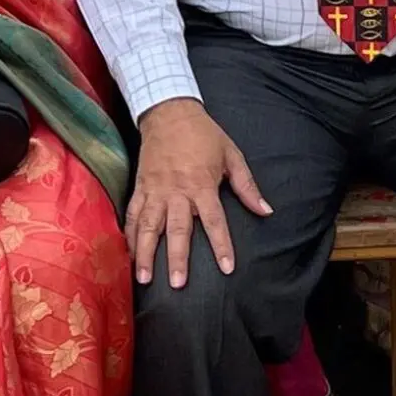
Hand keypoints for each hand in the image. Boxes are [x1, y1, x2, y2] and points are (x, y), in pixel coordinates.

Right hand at [127, 98, 271, 288]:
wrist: (169, 111)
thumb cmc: (204, 134)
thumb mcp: (231, 154)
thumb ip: (247, 186)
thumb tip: (266, 211)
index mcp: (202, 184)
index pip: (214, 220)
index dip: (221, 245)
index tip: (226, 268)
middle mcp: (177, 190)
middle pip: (177, 229)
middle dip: (176, 257)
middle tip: (177, 284)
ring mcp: (155, 189)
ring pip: (148, 225)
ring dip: (145, 252)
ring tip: (143, 278)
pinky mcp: (140, 186)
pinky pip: (132, 213)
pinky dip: (129, 234)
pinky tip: (129, 254)